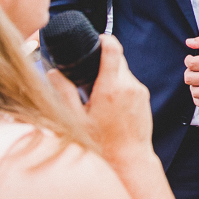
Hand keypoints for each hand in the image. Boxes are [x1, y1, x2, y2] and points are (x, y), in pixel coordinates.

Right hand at [47, 35, 152, 165]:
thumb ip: (63, 93)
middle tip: (88, 76)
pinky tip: (109, 105)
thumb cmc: (100, 143)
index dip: (105, 39)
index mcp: (110, 88)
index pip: (112, 49)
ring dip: (111, 77)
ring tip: (97, 96)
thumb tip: (53, 73)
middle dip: (103, 62)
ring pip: (124, 73)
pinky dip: (119, 88)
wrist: (129, 159)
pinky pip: (130, 84)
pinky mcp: (145, 99)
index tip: (97, 38)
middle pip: (117, 60)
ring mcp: (140, 92)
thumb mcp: (75, 119)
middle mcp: (129, 86)